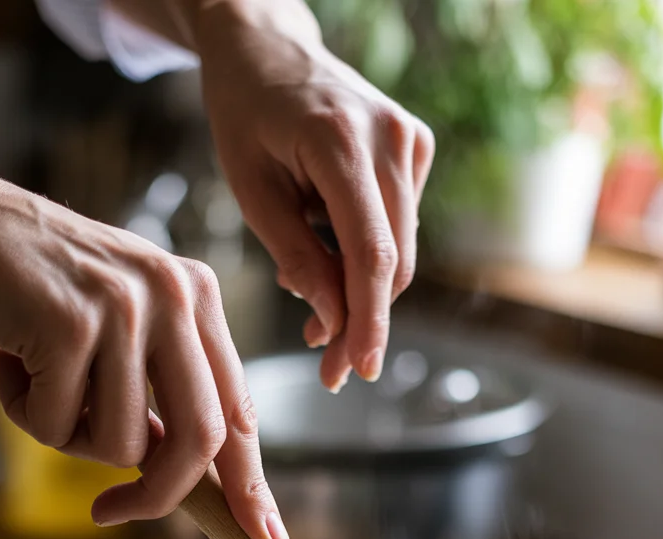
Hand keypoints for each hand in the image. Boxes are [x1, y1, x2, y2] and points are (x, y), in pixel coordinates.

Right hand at [0, 162, 286, 538]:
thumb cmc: (36, 284)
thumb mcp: (123, 321)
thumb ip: (162, 388)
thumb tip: (185, 476)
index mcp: (199, 297)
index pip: (239, 409)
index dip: (252, 482)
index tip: (265, 536)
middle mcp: (175, 298)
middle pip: (199, 440)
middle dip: (159, 495)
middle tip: (110, 513)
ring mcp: (125, 310)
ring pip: (120, 444)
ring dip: (68, 436)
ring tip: (36, 380)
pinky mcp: (70, 325)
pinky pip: (55, 426)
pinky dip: (23, 412)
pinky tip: (4, 361)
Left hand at [194, 2, 433, 391]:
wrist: (268, 47)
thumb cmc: (246, 114)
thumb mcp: (251, 190)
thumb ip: (295, 256)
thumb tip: (333, 321)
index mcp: (342, 143)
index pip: (372, 254)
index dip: (369, 321)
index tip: (359, 368)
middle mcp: (391, 138)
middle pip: (392, 261)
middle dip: (361, 320)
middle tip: (327, 365)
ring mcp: (411, 140)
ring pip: (400, 250)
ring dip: (360, 293)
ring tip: (313, 315)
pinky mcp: (416, 148)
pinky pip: (398, 226)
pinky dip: (365, 257)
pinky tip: (325, 255)